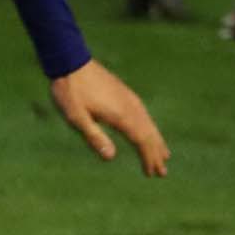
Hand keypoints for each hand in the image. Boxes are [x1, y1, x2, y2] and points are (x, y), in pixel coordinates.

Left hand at [49, 60, 169, 176]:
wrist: (70, 61)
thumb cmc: (70, 92)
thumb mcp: (75, 118)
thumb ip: (94, 137)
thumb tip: (111, 158)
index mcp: (120, 115)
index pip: (141, 141)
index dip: (148, 159)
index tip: (152, 174)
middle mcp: (130, 106)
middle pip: (149, 134)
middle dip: (156, 153)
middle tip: (163, 173)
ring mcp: (129, 98)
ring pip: (149, 123)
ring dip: (156, 141)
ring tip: (164, 155)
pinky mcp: (124, 92)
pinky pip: (143, 114)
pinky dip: (150, 127)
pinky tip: (149, 131)